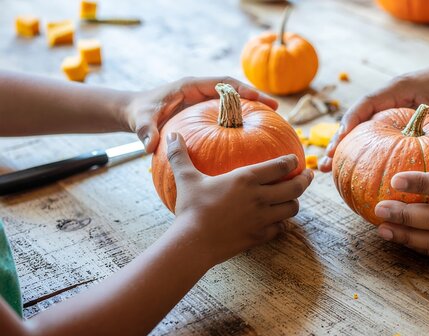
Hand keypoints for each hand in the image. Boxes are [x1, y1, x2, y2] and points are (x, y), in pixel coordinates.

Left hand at [125, 77, 277, 152]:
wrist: (137, 112)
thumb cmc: (141, 112)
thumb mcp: (142, 120)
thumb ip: (146, 130)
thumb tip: (149, 145)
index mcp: (192, 86)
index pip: (223, 83)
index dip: (243, 89)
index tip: (260, 98)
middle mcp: (203, 91)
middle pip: (235, 91)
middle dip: (256, 98)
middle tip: (276, 109)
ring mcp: (206, 102)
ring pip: (234, 103)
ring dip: (253, 110)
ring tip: (274, 122)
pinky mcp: (206, 114)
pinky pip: (227, 117)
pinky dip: (242, 124)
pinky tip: (255, 140)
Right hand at [165, 133, 312, 263]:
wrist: (193, 243)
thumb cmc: (190, 208)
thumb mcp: (186, 178)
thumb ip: (180, 155)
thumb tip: (171, 135)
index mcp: (246, 179)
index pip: (280, 166)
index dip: (291, 161)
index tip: (295, 159)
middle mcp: (260, 197)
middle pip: (295, 187)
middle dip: (305, 180)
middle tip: (308, 175)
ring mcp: (262, 218)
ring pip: (291, 209)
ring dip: (294, 203)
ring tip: (293, 198)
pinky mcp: (260, 236)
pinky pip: (280, 229)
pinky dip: (282, 224)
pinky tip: (278, 222)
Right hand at [319, 64, 428, 171]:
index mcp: (399, 88)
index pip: (370, 101)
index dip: (353, 119)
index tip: (341, 137)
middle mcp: (386, 98)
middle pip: (356, 118)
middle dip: (339, 140)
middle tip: (326, 161)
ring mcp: (384, 111)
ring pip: (358, 129)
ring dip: (342, 149)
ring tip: (326, 170)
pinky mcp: (387, 122)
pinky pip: (369, 137)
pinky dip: (357, 153)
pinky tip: (348, 174)